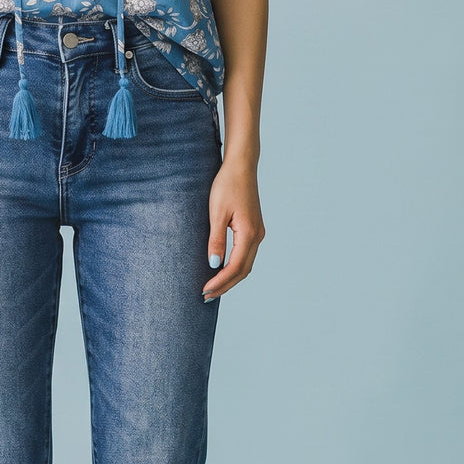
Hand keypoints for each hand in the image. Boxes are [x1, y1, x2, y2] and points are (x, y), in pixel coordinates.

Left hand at [202, 156, 264, 299]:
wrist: (241, 167)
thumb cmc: (227, 185)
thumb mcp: (217, 213)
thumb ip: (216, 240)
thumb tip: (214, 265)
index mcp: (249, 233)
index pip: (235, 267)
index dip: (220, 281)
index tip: (205, 291)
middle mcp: (257, 236)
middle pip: (243, 270)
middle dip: (225, 285)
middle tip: (206, 296)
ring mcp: (258, 233)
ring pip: (246, 264)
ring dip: (230, 278)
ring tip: (213, 288)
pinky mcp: (254, 229)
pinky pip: (246, 255)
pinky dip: (235, 267)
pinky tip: (222, 270)